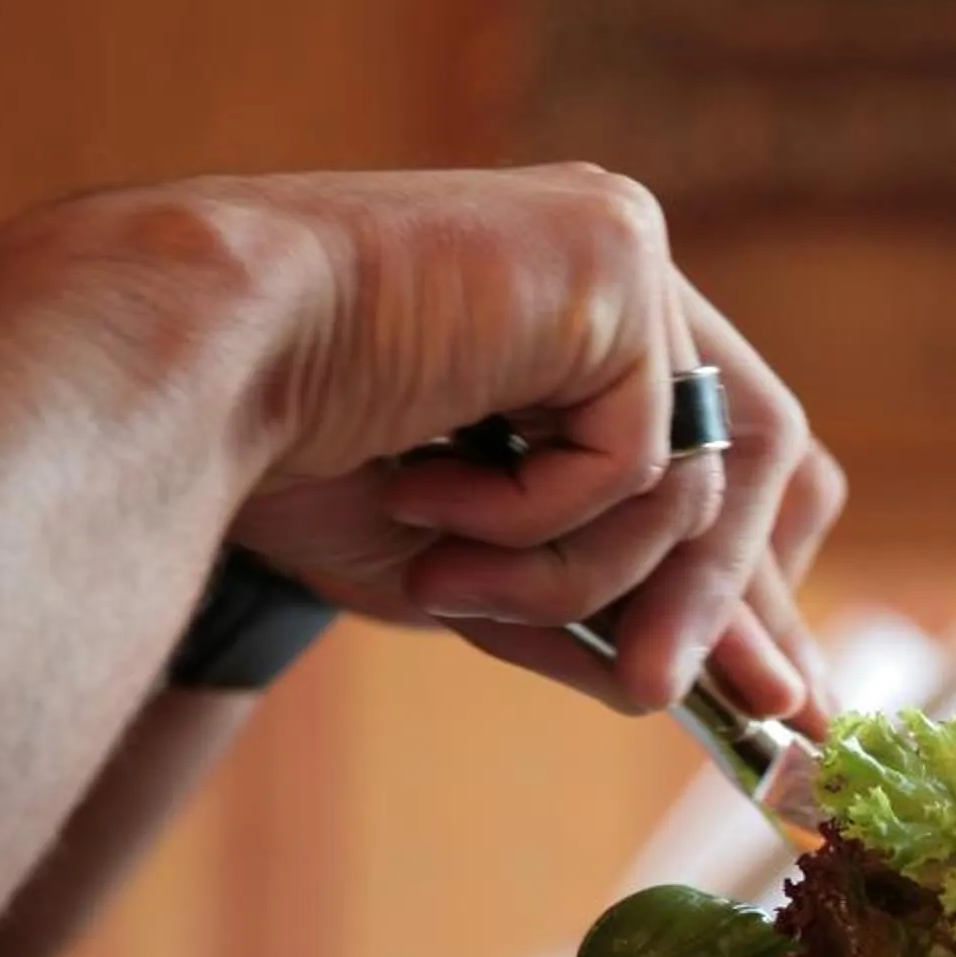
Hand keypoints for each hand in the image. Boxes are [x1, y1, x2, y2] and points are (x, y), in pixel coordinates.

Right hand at [204, 166, 843, 718]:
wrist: (183, 375)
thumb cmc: (292, 461)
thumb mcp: (466, 571)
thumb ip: (583, 613)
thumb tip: (688, 696)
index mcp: (594, 324)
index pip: (737, 456)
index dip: (757, 582)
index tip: (772, 701)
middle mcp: (624, 270)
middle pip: (762, 457)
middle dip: (728, 602)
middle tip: (696, 704)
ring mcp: (624, 252)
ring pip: (693, 481)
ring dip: (573, 577)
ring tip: (449, 584)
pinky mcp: (614, 254)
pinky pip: (639, 456)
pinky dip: (539, 520)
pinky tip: (426, 492)